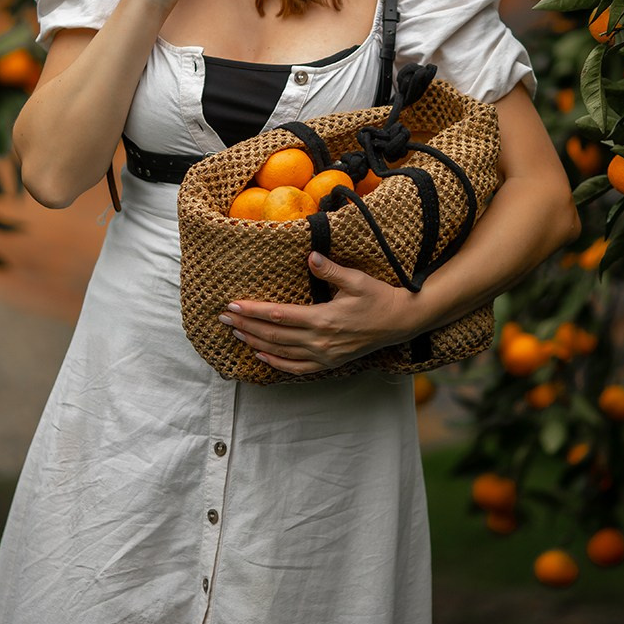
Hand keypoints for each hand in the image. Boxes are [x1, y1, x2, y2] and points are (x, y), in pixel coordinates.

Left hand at [219, 254, 421, 375]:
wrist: (400, 322)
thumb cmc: (378, 297)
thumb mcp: (357, 279)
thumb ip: (331, 270)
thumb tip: (310, 255)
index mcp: (323, 318)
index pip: (278, 315)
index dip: (253, 310)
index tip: (233, 304)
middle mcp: (320, 340)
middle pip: (273, 335)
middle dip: (245, 325)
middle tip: (223, 317)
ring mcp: (324, 355)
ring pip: (280, 352)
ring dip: (254, 342)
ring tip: (234, 332)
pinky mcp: (329, 362)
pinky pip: (297, 368)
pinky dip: (276, 363)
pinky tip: (260, 356)